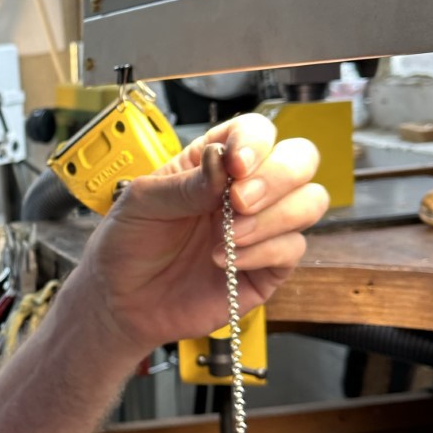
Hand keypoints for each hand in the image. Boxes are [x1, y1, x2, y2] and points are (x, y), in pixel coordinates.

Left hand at [78, 113, 328, 356]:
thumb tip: (222, 161)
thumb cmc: (128, 244)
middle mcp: (245, 189)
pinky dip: (263, 252)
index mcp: (214, 163)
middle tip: (239, 201)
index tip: (235, 165)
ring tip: (229, 235)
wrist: (121, 301)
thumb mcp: (141, 203)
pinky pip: (293, 249)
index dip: (255, 142)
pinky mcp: (267, 267)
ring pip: (310, 201)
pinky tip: (226, 260)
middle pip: (300, 160)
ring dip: (274, 216)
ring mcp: (261, 228)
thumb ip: (185, 183)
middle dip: (278, 176)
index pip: (257, 132)